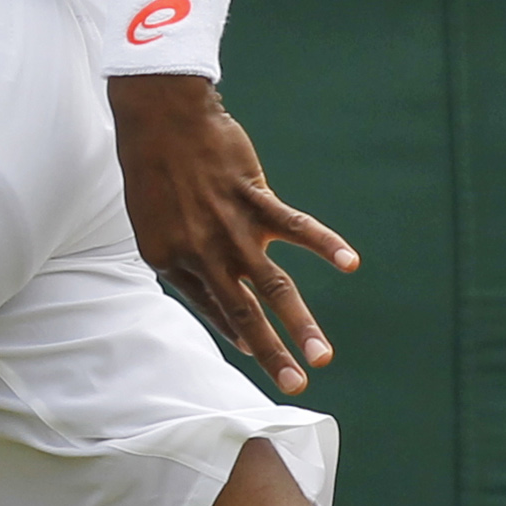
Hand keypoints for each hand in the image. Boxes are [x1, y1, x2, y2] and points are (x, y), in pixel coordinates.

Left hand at [109, 75, 355, 394]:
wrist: (160, 118)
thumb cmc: (156, 172)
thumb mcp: (154, 226)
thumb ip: (185, 266)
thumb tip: (223, 313)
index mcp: (172, 262)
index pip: (214, 308)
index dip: (239, 333)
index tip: (260, 354)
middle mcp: (202, 253)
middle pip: (244, 312)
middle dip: (272, 354)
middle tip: (296, 387)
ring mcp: (230, 227)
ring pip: (273, 285)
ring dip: (301, 324)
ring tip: (323, 356)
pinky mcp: (253, 197)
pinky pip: (296, 227)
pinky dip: (325, 245)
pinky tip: (351, 264)